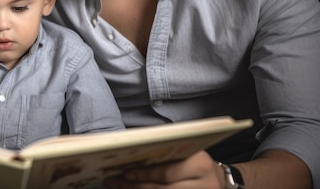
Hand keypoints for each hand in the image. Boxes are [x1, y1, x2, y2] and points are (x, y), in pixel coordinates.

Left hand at [104, 151, 223, 188]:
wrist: (221, 182)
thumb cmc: (198, 162)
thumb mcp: (189, 151)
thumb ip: (167, 150)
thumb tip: (134, 150)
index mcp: (200, 164)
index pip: (168, 173)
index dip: (145, 175)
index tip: (125, 173)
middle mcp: (203, 184)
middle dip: (136, 187)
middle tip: (115, 182)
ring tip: (118, 188)